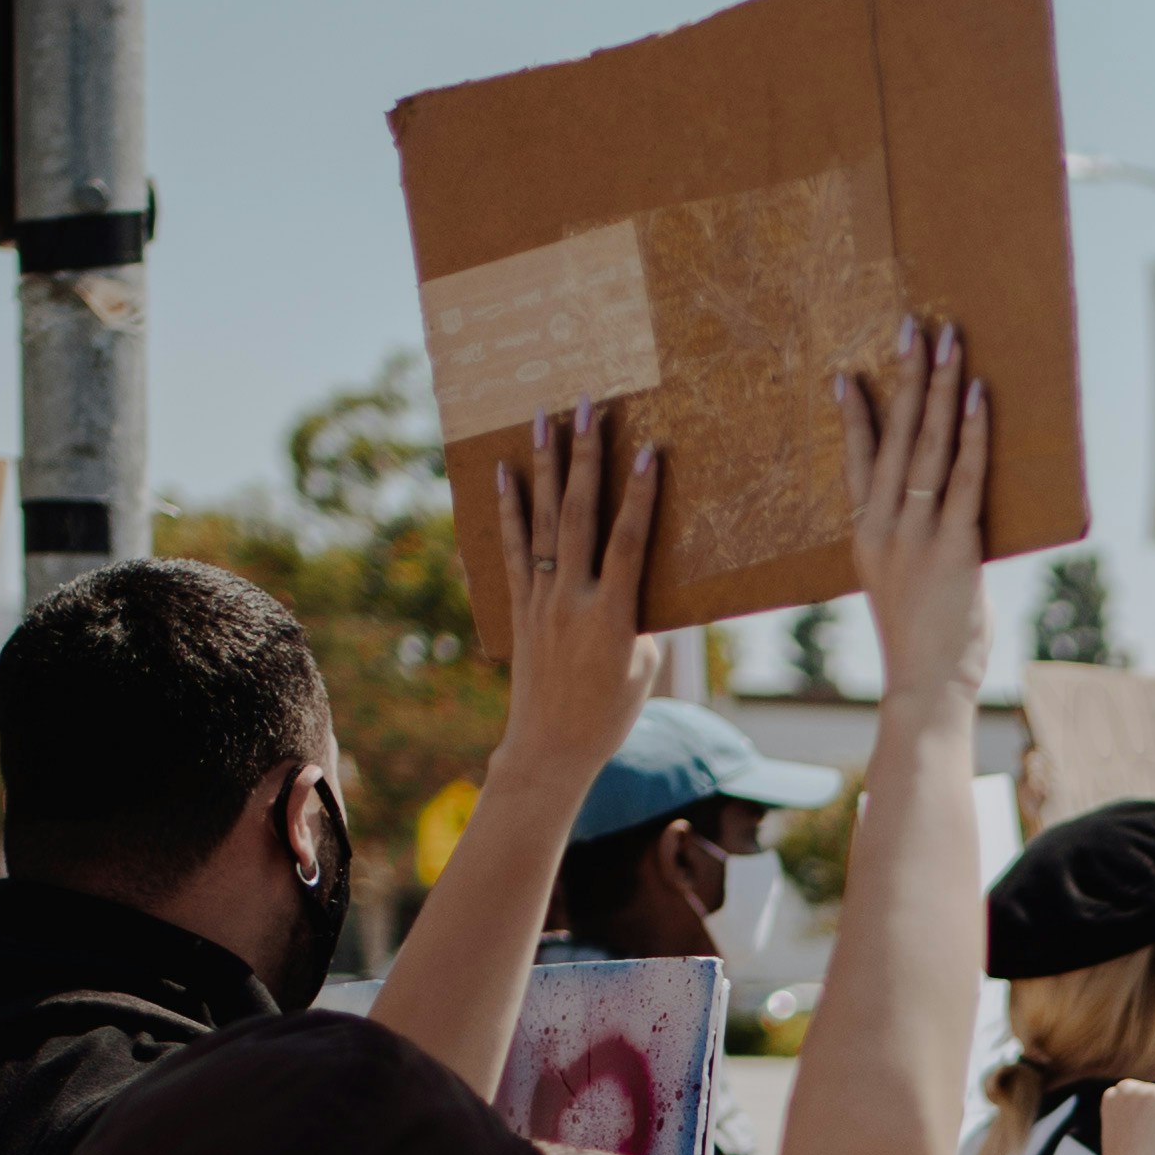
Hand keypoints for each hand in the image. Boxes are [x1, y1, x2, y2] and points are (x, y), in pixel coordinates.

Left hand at [491, 402, 667, 796]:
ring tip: (544, 418)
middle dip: (585, 456)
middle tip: (587, 407)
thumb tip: (648, 572)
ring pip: (543, 521)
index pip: (629, 542)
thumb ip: (646, 614)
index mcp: (614, 616)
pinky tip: (505, 471)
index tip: (648, 449)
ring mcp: (541, 600)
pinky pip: (513, 548)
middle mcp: (572, 600)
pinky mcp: (521, 606)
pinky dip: (509, 508)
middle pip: (580, 515)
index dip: (640, 494)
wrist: (551, 748)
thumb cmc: (611, 712)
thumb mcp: (645, 666)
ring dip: (545, 465)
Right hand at [838, 320, 990, 709]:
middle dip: (906, 377)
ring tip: (949, 342)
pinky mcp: (953, 547)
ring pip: (925, 446)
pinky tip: (977, 397)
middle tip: (913, 328)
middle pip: (892, 437)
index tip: (844, 375)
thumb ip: (921, 547)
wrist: (924, 688)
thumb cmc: (923, 643)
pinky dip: (971, 434)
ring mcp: (916, 535)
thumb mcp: (908, 586)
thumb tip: (953, 523)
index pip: (854, 462)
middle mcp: (883, 528)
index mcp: (866, 537)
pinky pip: (963, 478)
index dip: (853, 416)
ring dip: (939, 388)